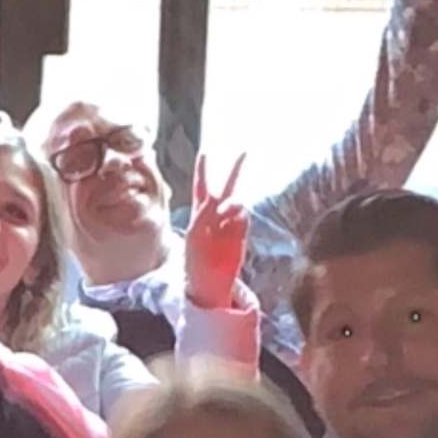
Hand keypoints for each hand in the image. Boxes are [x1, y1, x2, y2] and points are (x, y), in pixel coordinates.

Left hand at [181, 152, 250, 312]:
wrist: (208, 284)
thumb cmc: (194, 263)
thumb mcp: (194, 238)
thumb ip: (204, 218)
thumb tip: (216, 202)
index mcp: (198, 215)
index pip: (201, 187)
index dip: (203, 170)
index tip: (205, 153)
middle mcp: (215, 217)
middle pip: (226, 189)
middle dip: (234, 171)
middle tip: (244, 152)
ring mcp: (229, 225)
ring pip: (236, 204)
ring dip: (233, 203)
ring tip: (228, 208)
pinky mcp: (240, 235)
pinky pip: (243, 219)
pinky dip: (240, 217)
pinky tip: (236, 220)